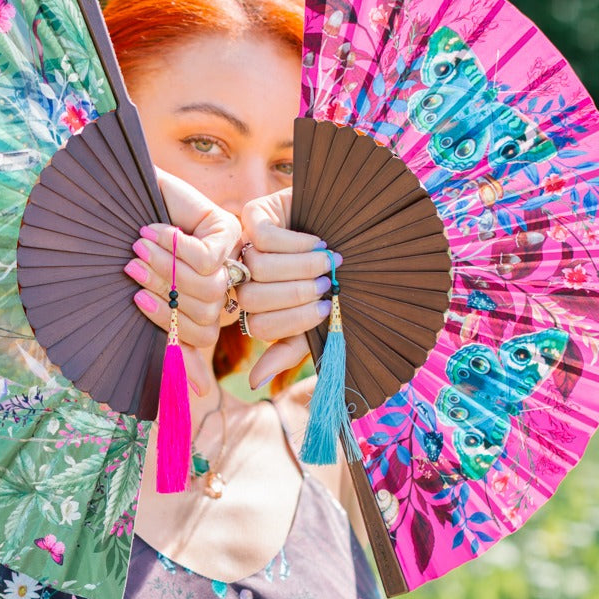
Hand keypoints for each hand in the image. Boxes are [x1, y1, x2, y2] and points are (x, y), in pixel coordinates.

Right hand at [125, 169, 241, 393]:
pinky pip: (209, 259)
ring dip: (166, 268)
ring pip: (209, 288)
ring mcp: (229, 258)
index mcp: (205, 309)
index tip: (136, 301)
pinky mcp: (229, 230)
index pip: (200, 337)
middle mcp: (223, 288)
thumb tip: (204, 394)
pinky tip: (154, 230)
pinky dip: (175, 246)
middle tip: (131, 267)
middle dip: (162, 291)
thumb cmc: (127, 252)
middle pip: (204, 314)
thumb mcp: (146, 300)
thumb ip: (174, 343)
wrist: (121, 199)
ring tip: (138, 246)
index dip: (165, 322)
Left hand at [237, 190, 339, 389]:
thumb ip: (287, 350)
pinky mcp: (252, 215)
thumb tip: (255, 382)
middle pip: (255, 298)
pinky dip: (297, 243)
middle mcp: (244, 277)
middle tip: (326, 284)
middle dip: (297, 294)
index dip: (295, 320)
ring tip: (328, 261)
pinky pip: (264, 237)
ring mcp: (245, 245)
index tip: (325, 308)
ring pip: (259, 267)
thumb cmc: (336, 278)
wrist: (355, 230)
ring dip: (301, 267)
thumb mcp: (316, 319)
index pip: (261, 326)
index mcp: (256, 307)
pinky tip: (317, 242)